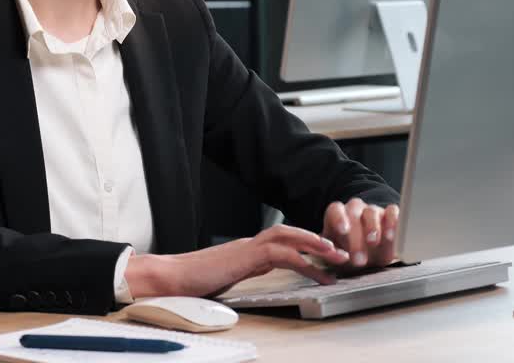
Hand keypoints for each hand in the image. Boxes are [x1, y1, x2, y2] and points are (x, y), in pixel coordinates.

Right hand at [124, 224, 348, 298]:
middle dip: (318, 240)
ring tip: (337, 256)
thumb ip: (245, 272)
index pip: (283, 241)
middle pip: (290, 233)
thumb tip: (259, 274)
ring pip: (289, 237)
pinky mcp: (245, 256)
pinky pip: (280, 253)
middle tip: (343, 252)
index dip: (305, 246)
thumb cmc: (192, 281)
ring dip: (316, 245)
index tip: (325, 257)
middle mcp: (250, 244)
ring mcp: (247, 247)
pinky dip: (302, 259)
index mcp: (247, 250)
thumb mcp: (226, 277)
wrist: (171, 278)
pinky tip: (315, 269)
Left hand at [321, 198, 398, 271]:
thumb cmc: (347, 256)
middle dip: (356, 235)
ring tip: (372, 243)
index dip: (338, 218)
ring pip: (372, 212)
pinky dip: (392, 222)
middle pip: (353, 212)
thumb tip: (340, 257)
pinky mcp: (390, 216)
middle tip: (358, 257)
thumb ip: (333, 256)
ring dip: (372, 227)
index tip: (342, 231)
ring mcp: (373, 211)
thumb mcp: (336, 259)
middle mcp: (355, 210)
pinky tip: (390, 236)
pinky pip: (392, 212)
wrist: (368, 261)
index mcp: (337, 216)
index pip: (335, 210)